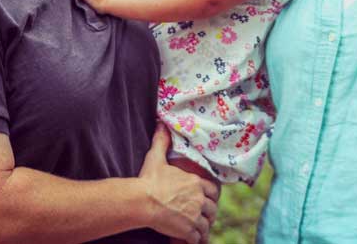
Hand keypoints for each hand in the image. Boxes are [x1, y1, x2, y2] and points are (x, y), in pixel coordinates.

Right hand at [140, 125, 218, 243]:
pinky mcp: (187, 230)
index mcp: (195, 182)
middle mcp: (198, 199)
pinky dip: (196, 239)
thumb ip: (161, 141)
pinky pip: (197, 238)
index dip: (212, 195)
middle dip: (210, 213)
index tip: (209, 198)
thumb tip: (161, 123)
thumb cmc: (149, 180)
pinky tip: (192, 240)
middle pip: (213, 209)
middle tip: (205, 216)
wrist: (142, 201)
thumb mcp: (156, 158)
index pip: (214, 190)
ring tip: (200, 230)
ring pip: (207, 224)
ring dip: (204, 227)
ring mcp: (194, 216)